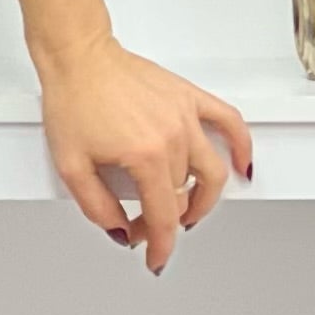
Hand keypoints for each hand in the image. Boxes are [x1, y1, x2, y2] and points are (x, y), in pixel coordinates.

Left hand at [37, 34, 252, 272]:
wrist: (77, 57)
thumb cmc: (72, 99)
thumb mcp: (71, 166)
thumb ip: (97, 206)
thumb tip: (119, 229)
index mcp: (144, 156)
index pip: (163, 216)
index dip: (160, 245)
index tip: (156, 258)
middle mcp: (172, 136)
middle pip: (183, 196)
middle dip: (165, 221)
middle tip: (146, 227)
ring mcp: (185, 116)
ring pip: (210, 171)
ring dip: (202, 198)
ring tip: (190, 209)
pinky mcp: (189, 97)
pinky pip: (229, 122)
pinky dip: (242, 146)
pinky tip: (243, 165)